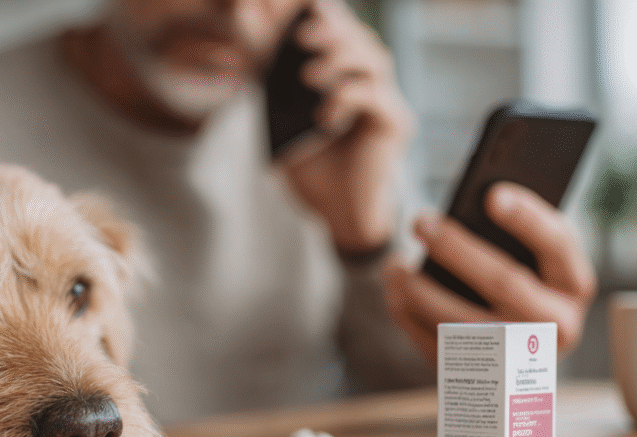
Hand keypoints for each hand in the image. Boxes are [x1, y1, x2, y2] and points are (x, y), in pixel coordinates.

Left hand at [278, 0, 414, 252]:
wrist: (335, 215)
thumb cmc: (311, 168)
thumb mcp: (278, 116)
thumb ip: (267, 76)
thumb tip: (241, 26)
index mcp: (343, 74)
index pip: (334, 30)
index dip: (316, 14)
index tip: (281, 4)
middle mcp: (369, 81)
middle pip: (358, 37)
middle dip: (330, 28)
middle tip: (300, 34)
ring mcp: (386, 101)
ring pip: (373, 58)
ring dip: (339, 59)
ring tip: (308, 76)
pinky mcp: (395, 124)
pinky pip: (376, 97)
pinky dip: (347, 98)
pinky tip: (323, 115)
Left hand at [381, 182, 596, 360]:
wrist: (517, 354)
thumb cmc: (520, 281)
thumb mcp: (532, 257)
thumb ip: (514, 233)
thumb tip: (477, 203)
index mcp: (574, 284)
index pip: (557, 244)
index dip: (528, 218)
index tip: (492, 195)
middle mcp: (557, 326)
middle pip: (504, 282)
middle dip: (457, 249)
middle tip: (421, 222)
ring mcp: (521, 358)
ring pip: (463, 322)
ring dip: (420, 290)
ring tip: (393, 266)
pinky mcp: (483, 379)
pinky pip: (439, 347)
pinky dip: (410, 318)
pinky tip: (394, 293)